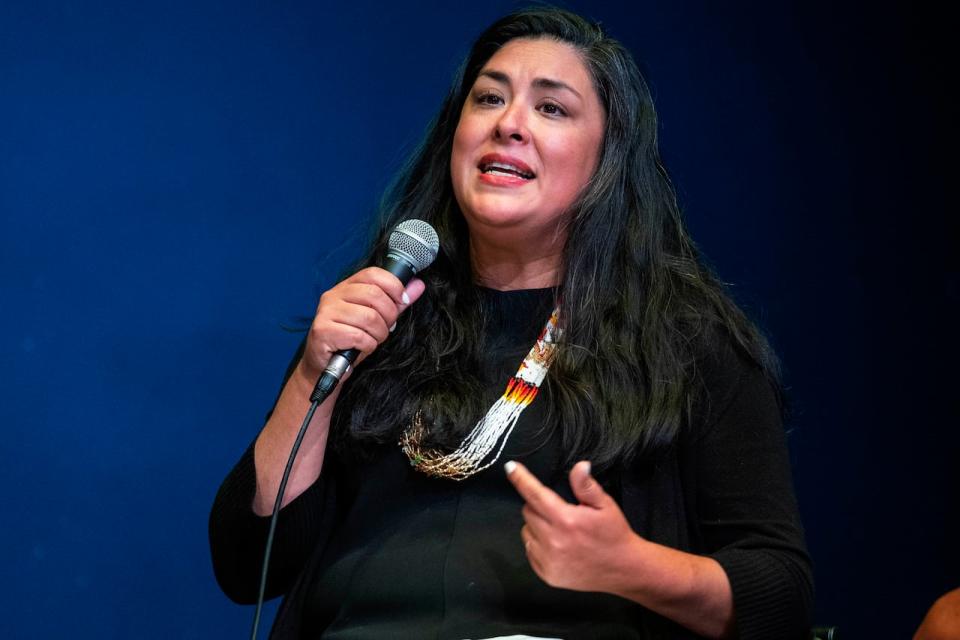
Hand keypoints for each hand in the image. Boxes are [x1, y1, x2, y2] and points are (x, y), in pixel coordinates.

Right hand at [300, 267, 425, 380]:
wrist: (326, 367)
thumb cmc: (351, 341)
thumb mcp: (377, 319)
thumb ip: (396, 302)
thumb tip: (417, 286)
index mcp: (346, 287)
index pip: (373, 274)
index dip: (394, 285)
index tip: (403, 300)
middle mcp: (333, 295)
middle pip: (374, 295)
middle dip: (389, 316)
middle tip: (386, 328)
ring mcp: (326, 312)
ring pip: (369, 318)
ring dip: (379, 334)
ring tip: (372, 340)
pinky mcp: (323, 331)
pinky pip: (358, 336)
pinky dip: (367, 346)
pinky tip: (360, 348)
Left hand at [505, 460, 639, 593]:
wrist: (624, 569)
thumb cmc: (614, 534)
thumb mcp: (605, 505)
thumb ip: (586, 486)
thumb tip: (580, 466)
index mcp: (566, 520)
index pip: (535, 494)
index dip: (521, 479)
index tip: (510, 468)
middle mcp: (554, 541)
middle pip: (528, 512)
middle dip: (538, 506)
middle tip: (559, 511)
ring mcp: (549, 560)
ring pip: (526, 531)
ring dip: (536, 526)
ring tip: (560, 530)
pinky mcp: (548, 574)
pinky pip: (530, 551)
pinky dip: (538, 545)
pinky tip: (558, 546)